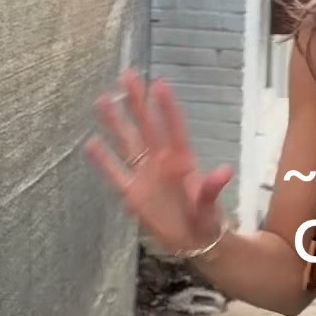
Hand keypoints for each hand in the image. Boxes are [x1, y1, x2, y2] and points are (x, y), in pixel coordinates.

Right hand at [85, 67, 234, 255]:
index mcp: (182, 160)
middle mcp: (161, 160)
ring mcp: (144, 174)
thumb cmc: (206, 219)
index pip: (173, 128)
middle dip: (137, 102)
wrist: (193, 241)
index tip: (159, 83)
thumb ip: (211, 189)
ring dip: (115, 122)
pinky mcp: (131, 192)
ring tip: (103, 99)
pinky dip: (102, 160)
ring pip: (127, 142)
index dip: (167, 107)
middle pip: (147, 126)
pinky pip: (114, 173)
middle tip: (127, 75)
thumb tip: (225, 171)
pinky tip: (90, 143)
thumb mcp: (210, 206)